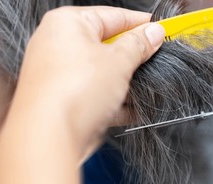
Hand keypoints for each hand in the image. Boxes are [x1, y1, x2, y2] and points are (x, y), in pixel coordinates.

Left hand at [14, 6, 164, 152]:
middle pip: (107, 46)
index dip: (141, 23)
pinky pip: (97, 95)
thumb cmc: (73, 92)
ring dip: (126, 81)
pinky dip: (116, 101)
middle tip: (156, 58)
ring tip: (147, 85)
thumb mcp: (118, 61)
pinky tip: (134, 108)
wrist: (51, 138)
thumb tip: (153, 33)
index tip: (161, 30)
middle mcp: (60, 46)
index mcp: (68, 24)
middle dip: (134, 56)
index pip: (113, 16)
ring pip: (103, 73)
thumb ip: (138, 45)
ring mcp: (62, 76)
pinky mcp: (67, 102)